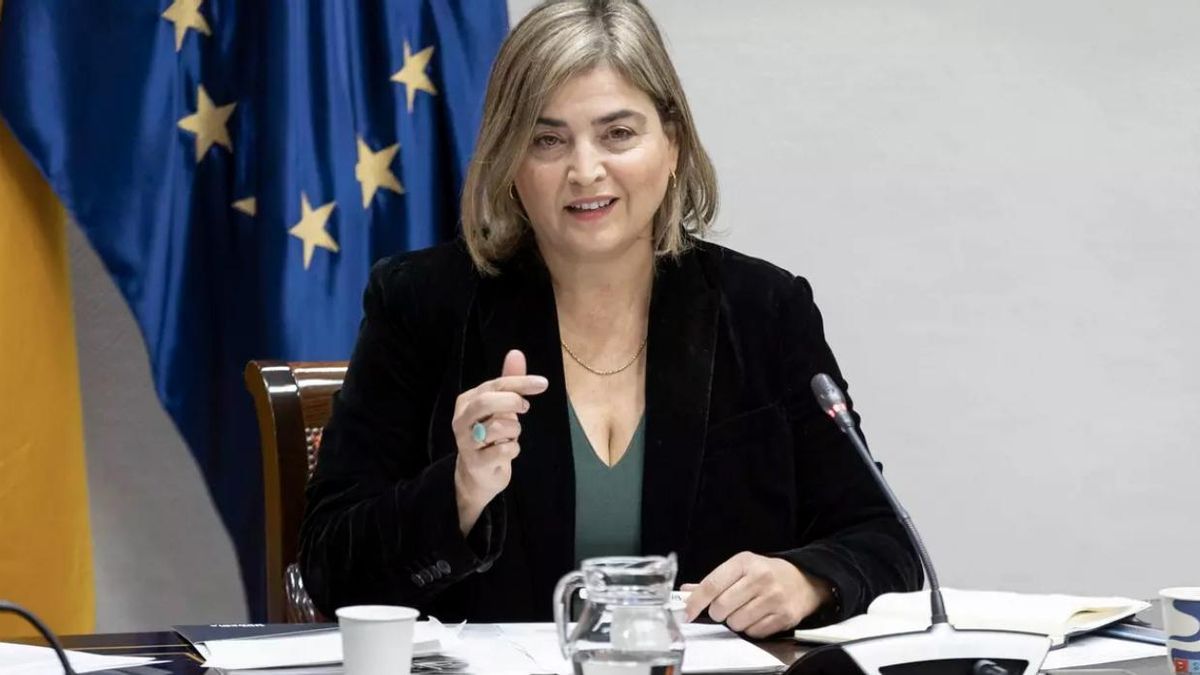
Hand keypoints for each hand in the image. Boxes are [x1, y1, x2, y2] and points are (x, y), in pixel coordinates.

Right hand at [452, 349, 547, 534]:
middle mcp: (461, 419)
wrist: (477, 475)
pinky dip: (513, 450)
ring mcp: (466, 442)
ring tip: (511, 437)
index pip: (494, 384)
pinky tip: (507, 452)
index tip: (543, 384)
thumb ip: (509, 381)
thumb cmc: (490, 436)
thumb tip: (516, 353)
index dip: (520, 382)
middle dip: (512, 401)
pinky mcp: (475, 463)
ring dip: (514, 431)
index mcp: (466, 401)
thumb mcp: (500, 407)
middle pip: (487, 401)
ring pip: (498, 427)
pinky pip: (503, 451)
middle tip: (525, 408)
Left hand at [682, 552, 831, 637]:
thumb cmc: (768, 573)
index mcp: (744, 562)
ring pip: (736, 623)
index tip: (686, 613)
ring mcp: (774, 598)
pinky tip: (758, 616)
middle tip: (725, 608)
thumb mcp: (741, 567)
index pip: (712, 585)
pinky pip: (754, 632)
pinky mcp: (784, 616)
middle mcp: (760, 578)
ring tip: (745, 610)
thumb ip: (714, 581)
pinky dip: (751, 629)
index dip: (695, 602)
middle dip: (718, 612)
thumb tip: (687, 592)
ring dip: (735, 621)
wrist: (805, 580)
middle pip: (721, 607)